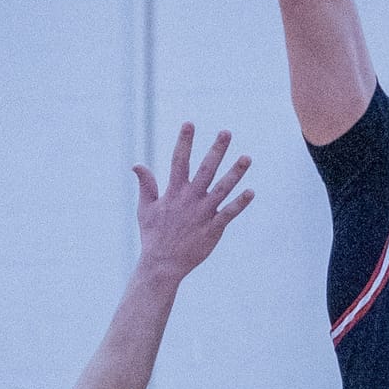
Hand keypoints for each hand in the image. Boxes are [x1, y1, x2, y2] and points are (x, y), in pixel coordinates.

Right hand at [134, 124, 253, 284]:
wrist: (162, 264)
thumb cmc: (153, 236)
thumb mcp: (145, 208)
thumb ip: (146, 185)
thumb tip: (137, 165)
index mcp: (173, 192)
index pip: (179, 161)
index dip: (184, 142)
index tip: (189, 124)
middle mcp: (190, 199)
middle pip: (205, 169)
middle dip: (216, 150)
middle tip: (226, 132)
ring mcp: (203, 213)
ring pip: (222, 188)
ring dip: (235, 172)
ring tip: (247, 157)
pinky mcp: (213, 228)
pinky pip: (229, 212)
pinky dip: (240, 203)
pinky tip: (251, 191)